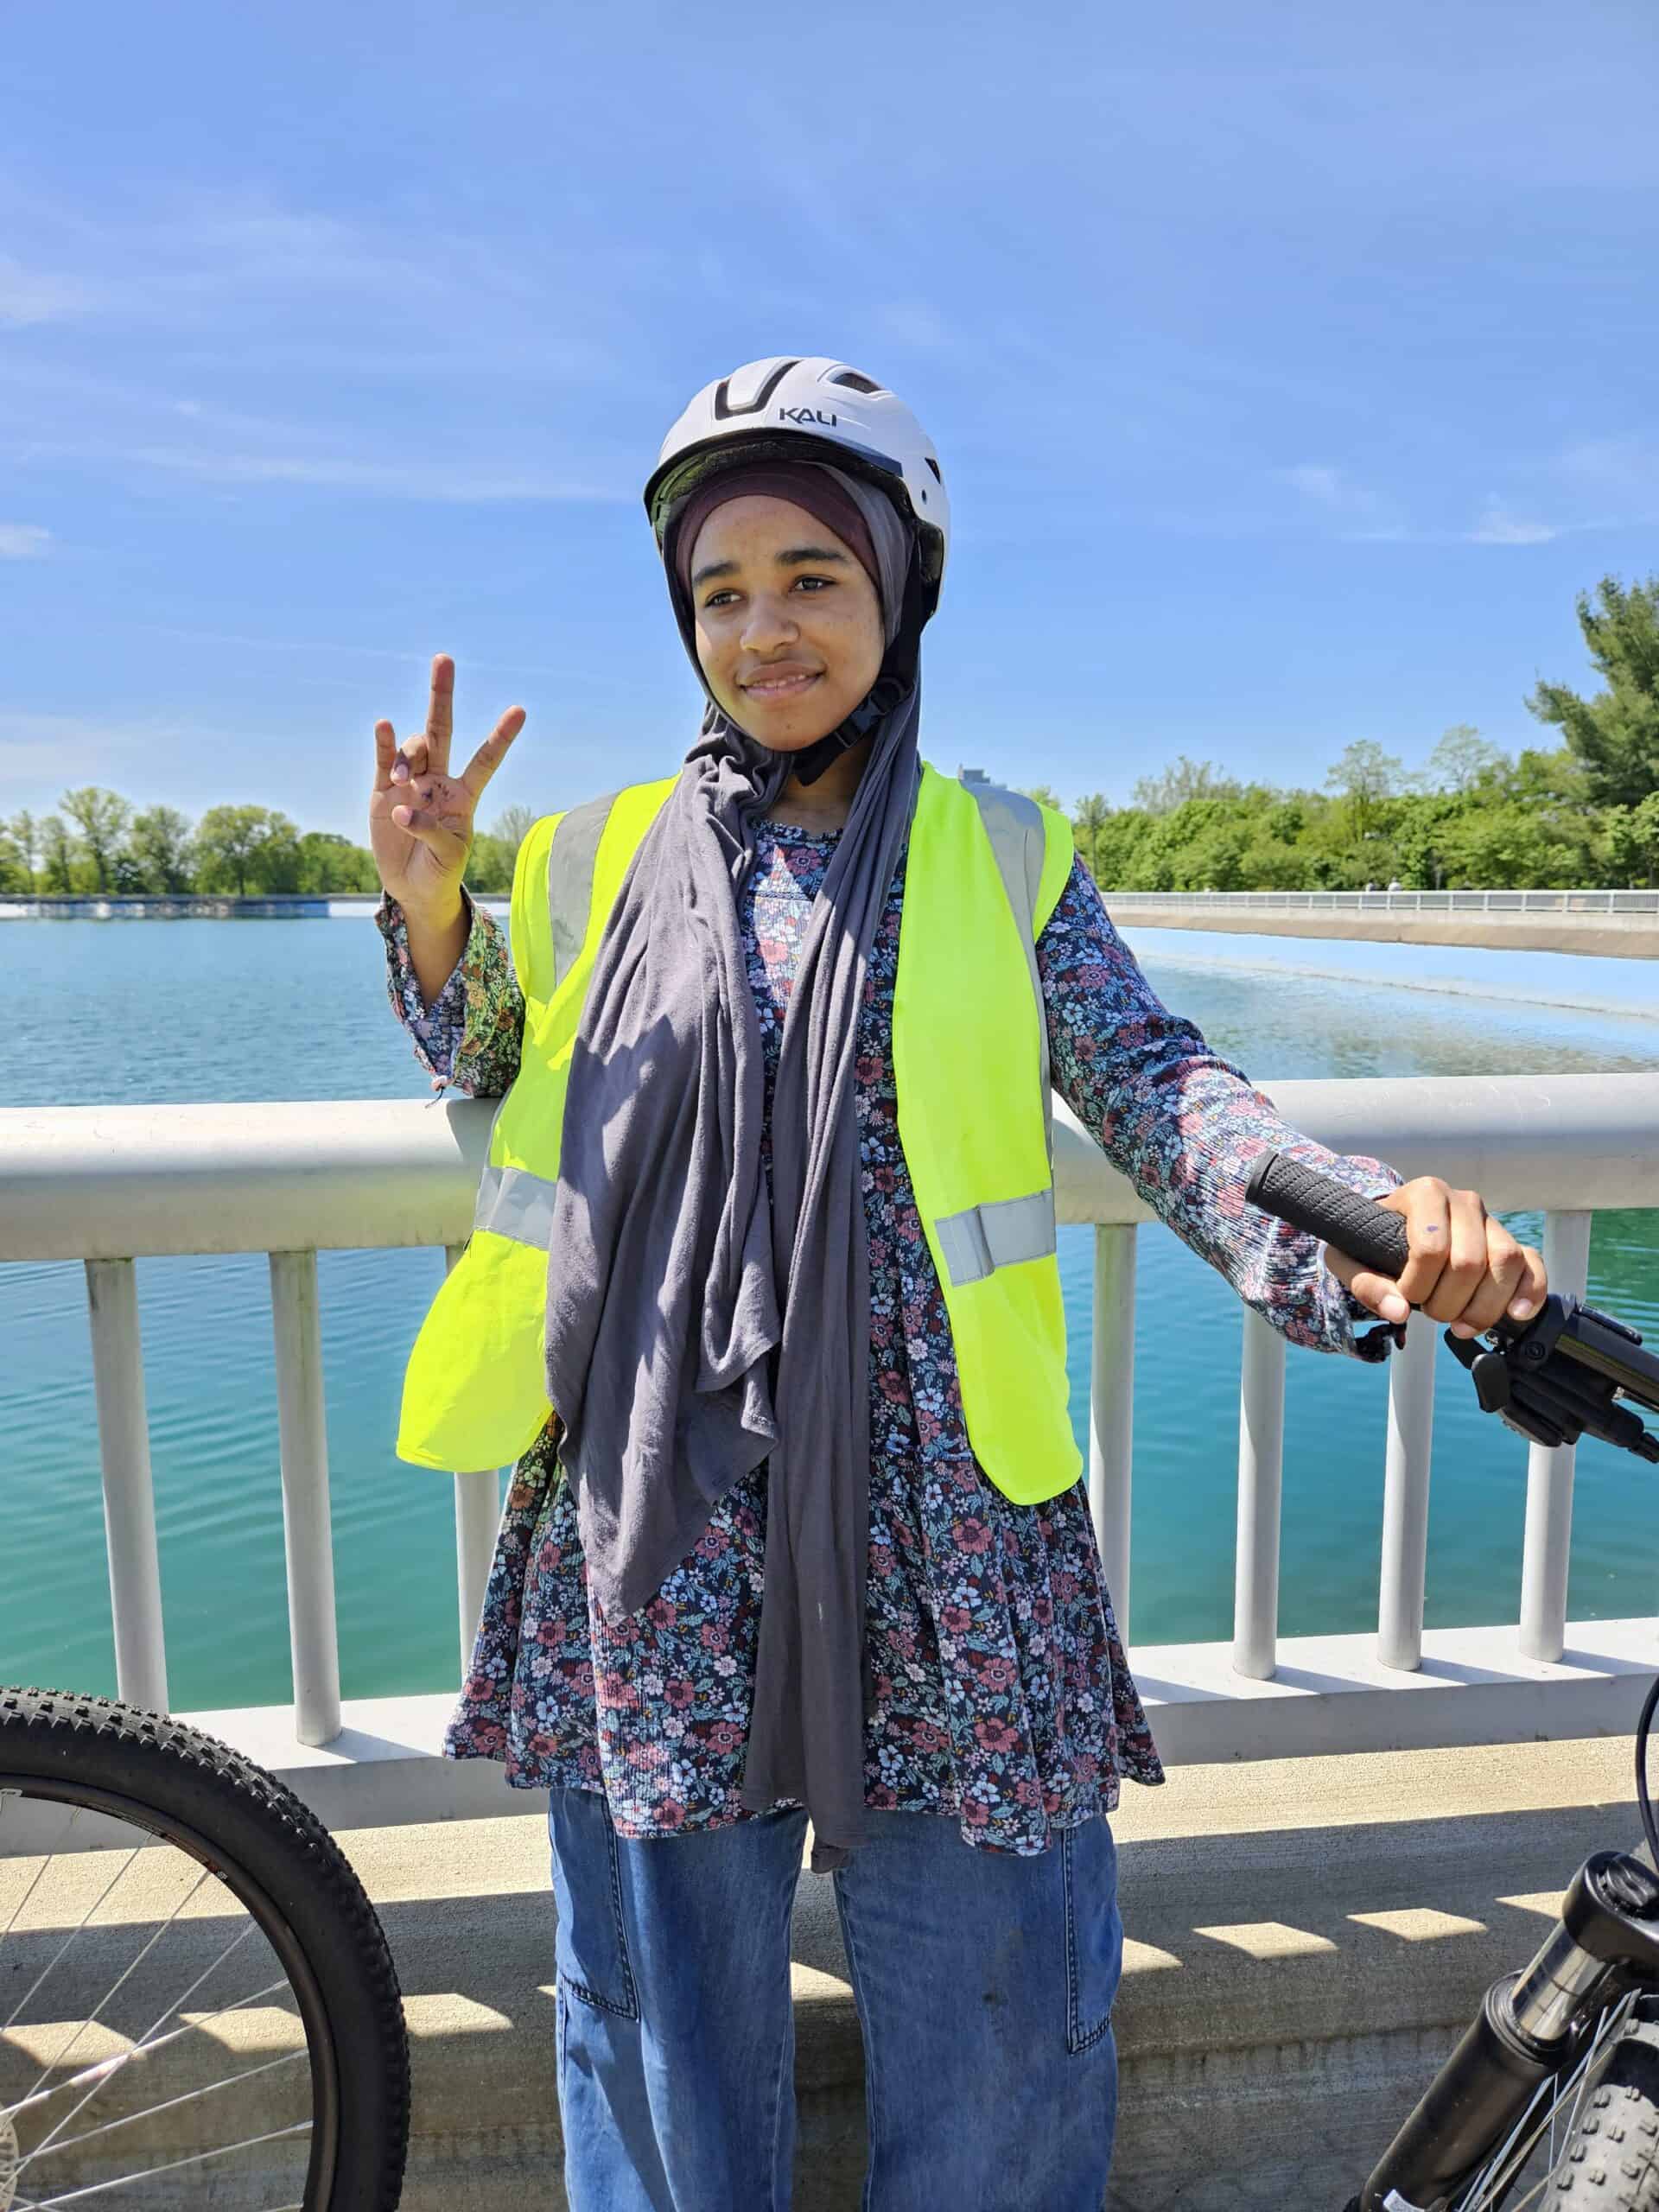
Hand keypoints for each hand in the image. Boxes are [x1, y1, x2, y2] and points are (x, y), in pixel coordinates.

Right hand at [370, 655, 524, 917]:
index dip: (501, 736)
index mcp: (464, 795)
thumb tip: (404, 809)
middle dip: (441, 695)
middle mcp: (439, 781)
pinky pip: (384, 760)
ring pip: (413, 748)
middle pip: (441, 730)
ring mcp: (411, 782)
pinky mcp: (384, 791)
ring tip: (402, 782)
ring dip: (408, 755)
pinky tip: (384, 726)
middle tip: (443, 659)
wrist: (413, 887)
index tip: (519, 710)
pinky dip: (385, 743)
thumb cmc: (440, 871)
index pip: (485, 760)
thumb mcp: (447, 856)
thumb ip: (431, 830)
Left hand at [1323, 1178, 1547, 1335]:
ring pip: (1507, 1262)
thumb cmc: (1368, 1243)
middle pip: (1470, 1261)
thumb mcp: (1350, 1260)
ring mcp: (1492, 1222)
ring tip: (1461, 1325)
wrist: (1390, 1233)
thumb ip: (1366, 1284)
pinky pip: (1533, 1265)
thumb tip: (1398, 1311)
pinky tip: (1515, 1315)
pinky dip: (1530, 1292)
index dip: (1416, 1285)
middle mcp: (1463, 1201)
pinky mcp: (1512, 1243)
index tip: (1403, 1295)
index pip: (1431, 1247)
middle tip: (1429, 1313)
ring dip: (1484, 1306)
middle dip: (1448, 1302)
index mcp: (1424, 1193)